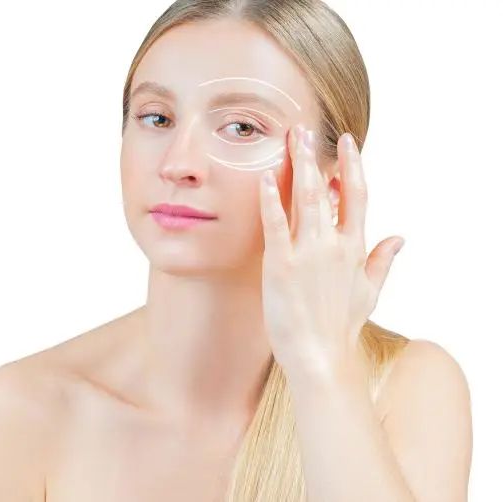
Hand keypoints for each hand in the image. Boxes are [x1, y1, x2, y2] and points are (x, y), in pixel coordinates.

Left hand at [259, 124, 404, 374]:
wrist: (320, 356)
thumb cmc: (341, 326)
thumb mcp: (369, 291)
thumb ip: (383, 260)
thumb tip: (400, 237)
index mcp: (355, 248)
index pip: (358, 196)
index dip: (352, 166)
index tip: (346, 144)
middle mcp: (333, 244)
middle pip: (326, 189)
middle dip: (315, 156)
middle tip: (304, 129)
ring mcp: (307, 253)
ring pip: (303, 199)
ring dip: (296, 166)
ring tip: (289, 138)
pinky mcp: (280, 264)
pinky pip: (275, 224)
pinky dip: (270, 199)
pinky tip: (264, 176)